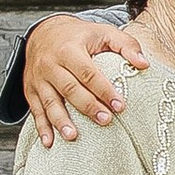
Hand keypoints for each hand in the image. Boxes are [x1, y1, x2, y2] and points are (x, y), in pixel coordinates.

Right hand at [23, 15, 146, 147]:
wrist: (44, 32)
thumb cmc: (80, 36)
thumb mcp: (103, 32)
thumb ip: (126, 45)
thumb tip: (144, 64)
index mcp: (69, 50)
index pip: (88, 73)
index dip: (104, 90)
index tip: (120, 106)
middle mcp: (50, 64)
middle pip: (69, 89)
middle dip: (87, 107)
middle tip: (105, 121)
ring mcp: (38, 79)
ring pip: (50, 102)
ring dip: (61, 121)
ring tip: (73, 136)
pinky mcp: (31, 90)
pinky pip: (36, 110)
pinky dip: (42, 127)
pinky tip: (49, 142)